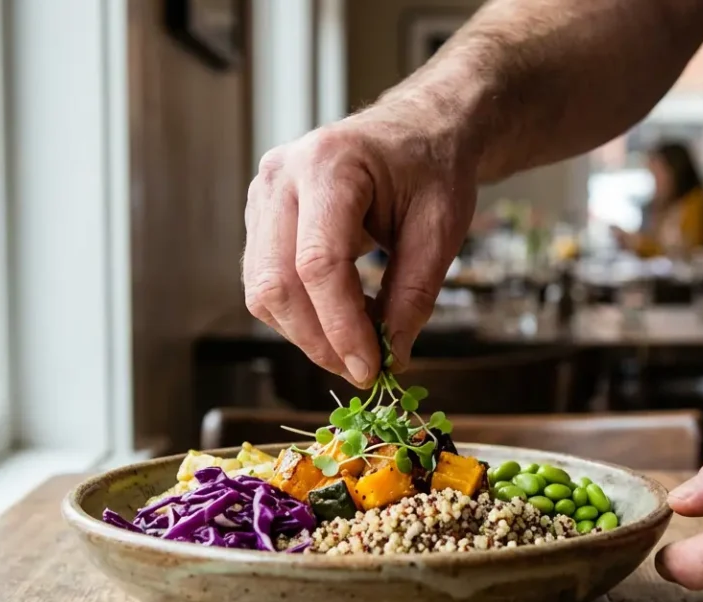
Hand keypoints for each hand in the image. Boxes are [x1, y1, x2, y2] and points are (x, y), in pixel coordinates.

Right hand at [243, 106, 477, 386]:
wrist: (416, 130)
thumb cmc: (432, 168)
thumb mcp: (441, 228)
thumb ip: (415, 294)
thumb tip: (391, 357)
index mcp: (329, 164)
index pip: (318, 263)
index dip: (341, 325)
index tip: (370, 367)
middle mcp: (281, 175)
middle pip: (278, 282)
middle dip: (319, 340)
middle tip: (364, 370)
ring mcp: (263, 195)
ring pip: (264, 289)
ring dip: (308, 333)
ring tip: (359, 345)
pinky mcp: (261, 217)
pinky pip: (266, 282)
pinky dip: (301, 315)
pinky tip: (341, 321)